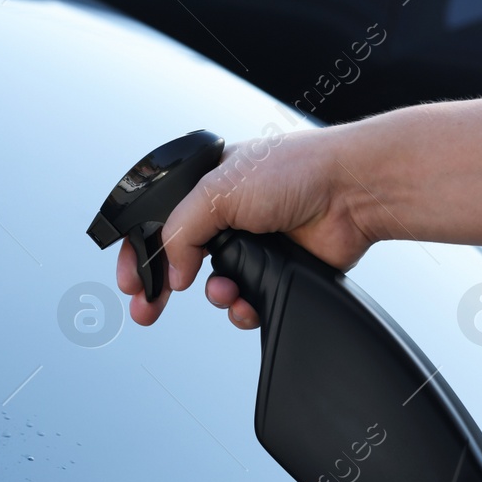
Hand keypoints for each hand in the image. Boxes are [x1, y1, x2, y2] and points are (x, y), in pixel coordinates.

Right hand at [116, 126, 381, 329]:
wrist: (351, 192)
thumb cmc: (295, 170)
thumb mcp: (217, 192)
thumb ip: (180, 232)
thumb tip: (172, 273)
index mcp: (206, 186)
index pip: (157, 223)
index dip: (138, 253)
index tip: (130, 282)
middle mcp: (226, 215)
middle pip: (179, 261)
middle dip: (161, 288)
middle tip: (147, 310)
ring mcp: (250, 244)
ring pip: (212, 285)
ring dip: (215, 294)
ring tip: (224, 290)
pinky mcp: (274, 270)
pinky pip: (245, 301)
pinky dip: (242, 307)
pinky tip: (248, 300)